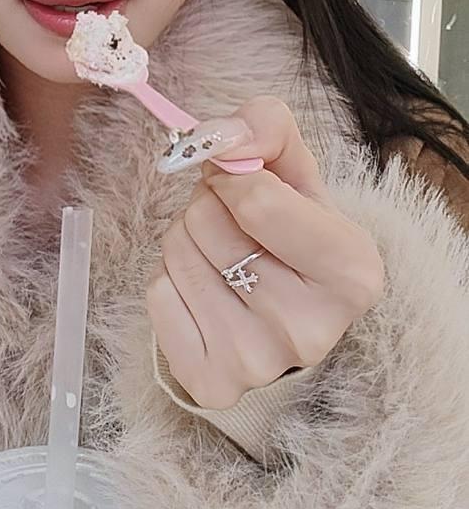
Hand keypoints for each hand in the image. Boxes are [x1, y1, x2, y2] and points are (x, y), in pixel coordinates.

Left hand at [146, 95, 384, 409]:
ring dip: (186, 237)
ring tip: (221, 253)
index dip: (233, 175)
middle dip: (208, 205)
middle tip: (234, 222)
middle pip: (208, 222)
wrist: (284, 314)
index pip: (257, 200)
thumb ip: (265, 126)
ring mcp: (257, 362)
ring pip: (176, 252)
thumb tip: (212, 138)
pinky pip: (157, 295)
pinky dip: (170, 279)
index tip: (239, 178)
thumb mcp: (296, 169)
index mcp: (352, 272)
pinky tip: (206, 290)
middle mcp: (310, 328)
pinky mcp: (210, 382)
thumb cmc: (292, 231)